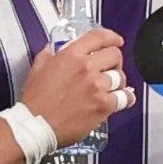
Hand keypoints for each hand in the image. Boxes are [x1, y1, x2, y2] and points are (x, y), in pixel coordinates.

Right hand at [23, 27, 129, 144]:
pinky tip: (123, 98)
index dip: (111, 37)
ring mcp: (97, 87)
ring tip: (112, 86)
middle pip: (115, 55)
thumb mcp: (37, 70)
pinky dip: (126, 97)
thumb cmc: (36, 102)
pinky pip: (125, 97)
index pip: (99, 37)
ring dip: (118, 81)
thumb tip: (52, 49)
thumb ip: (48, 55)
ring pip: (121, 76)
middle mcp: (86, 68)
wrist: (36, 126)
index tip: (116, 41)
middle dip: (115, 60)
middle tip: (111, 67)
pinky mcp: (103, 106)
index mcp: (71, 55)